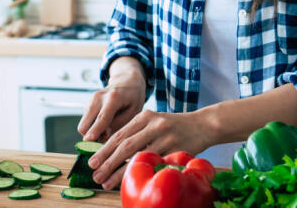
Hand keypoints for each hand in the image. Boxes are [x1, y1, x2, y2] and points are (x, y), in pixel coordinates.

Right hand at [77, 60, 145, 142]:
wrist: (126, 81)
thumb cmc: (132, 98)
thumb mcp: (134, 111)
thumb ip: (120, 125)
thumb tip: (103, 138)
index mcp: (113, 98)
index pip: (102, 118)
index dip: (94, 131)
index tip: (88, 141)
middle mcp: (98, 98)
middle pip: (85, 124)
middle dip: (90, 137)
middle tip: (104, 142)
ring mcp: (90, 100)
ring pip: (83, 125)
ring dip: (92, 132)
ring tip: (108, 130)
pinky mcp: (87, 104)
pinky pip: (86, 122)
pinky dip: (93, 127)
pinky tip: (105, 123)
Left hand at [87, 109, 215, 189]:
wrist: (204, 124)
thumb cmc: (176, 127)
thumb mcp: (155, 121)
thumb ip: (137, 132)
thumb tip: (113, 152)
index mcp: (145, 115)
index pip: (119, 134)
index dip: (104, 149)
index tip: (92, 162)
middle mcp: (153, 124)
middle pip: (124, 145)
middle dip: (107, 161)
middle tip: (95, 174)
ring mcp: (164, 136)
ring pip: (137, 155)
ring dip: (119, 171)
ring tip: (106, 181)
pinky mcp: (175, 148)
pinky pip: (154, 162)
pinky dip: (141, 172)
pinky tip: (132, 179)